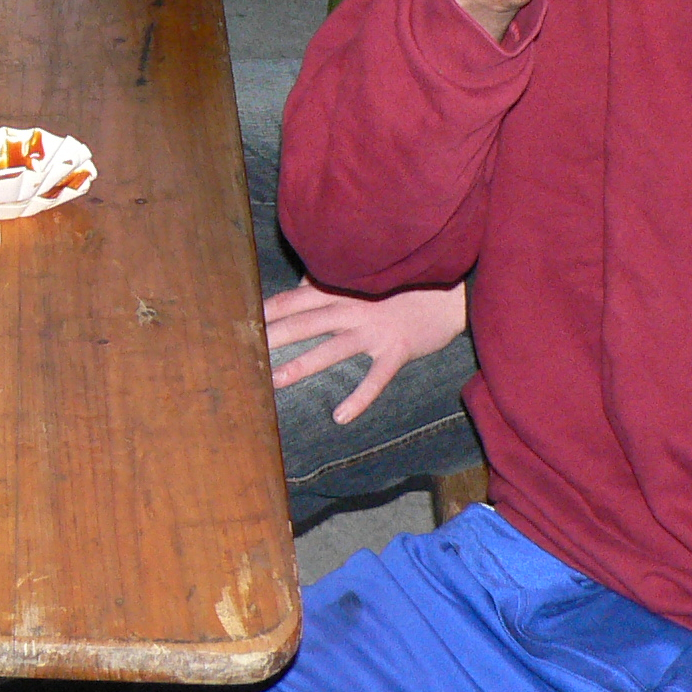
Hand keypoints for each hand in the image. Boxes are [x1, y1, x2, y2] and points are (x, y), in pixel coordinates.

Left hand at [263, 280, 469, 422]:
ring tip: (274, 382)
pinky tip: (340, 416)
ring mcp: (374, 330)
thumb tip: (299, 283)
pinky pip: (374, 378)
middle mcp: (353, 307)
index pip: (295, 298)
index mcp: (342, 288)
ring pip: (330, 350)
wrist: (451, 291)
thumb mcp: (364, 275)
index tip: (240, 319)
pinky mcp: (396, 350)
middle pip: (305, 322)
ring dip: (301, 366)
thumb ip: (331, 280)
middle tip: (243, 350)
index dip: (268, 309)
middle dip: (273, 336)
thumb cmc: (403, 283)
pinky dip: (358, 398)